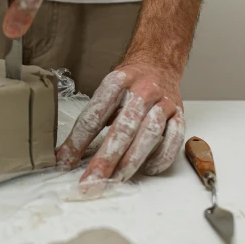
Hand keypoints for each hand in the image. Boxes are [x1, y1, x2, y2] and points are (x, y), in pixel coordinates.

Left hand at [56, 63, 184, 181]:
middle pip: (123, 128)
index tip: (65, 162)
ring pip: (149, 133)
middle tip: (92, 180)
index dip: (78, 141)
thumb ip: (92, 119)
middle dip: (106, 158)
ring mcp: (163, 102)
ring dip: (132, 160)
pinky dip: (161, 157)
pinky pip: (174, 139)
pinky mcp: (179, 114)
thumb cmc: (129, 84)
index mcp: (118, 81)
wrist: (159, 63)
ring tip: (116, 179)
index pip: (95, 115)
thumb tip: (66, 154)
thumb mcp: (107, 92)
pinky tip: (147, 169)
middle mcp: (143, 90)